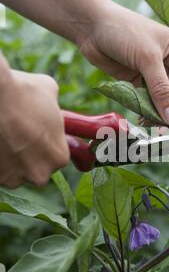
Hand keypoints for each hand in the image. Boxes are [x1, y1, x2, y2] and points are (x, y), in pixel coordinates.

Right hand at [0, 54, 68, 187]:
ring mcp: (13, 179)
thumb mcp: (50, 92)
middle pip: (37, 167)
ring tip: (4, 133)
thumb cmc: (22, 92)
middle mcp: (39, 174)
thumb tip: (51, 105)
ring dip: (10, 157)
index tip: (39, 133)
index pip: (58, 155)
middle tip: (19, 132)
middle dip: (29, 154)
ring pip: (14, 170)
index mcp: (59, 157)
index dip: (48, 142)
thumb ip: (55, 109)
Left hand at [79, 0, 168, 124]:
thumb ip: (160, 90)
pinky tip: (142, 120)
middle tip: (161, 131)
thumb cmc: (124, 31)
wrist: (91, 26)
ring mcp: (153, 72)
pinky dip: (144, 110)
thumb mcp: (147, 59)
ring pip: (160, 99)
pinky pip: (145, 100)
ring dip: (156, 114)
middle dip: (168, 112)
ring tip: (150, 128)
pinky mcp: (137, 80)